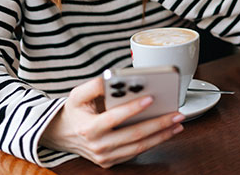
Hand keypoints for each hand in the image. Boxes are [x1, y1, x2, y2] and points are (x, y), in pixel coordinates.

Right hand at [40, 77, 184, 168]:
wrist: (61, 135)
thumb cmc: (74, 111)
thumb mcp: (77, 94)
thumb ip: (94, 85)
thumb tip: (112, 77)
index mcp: (88, 128)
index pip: (114, 118)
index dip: (133, 108)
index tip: (151, 98)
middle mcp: (98, 146)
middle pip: (133, 135)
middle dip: (158, 124)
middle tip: (176, 113)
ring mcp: (105, 157)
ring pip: (138, 147)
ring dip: (162, 135)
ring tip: (178, 123)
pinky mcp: (111, 162)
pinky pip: (136, 152)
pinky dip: (154, 142)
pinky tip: (167, 131)